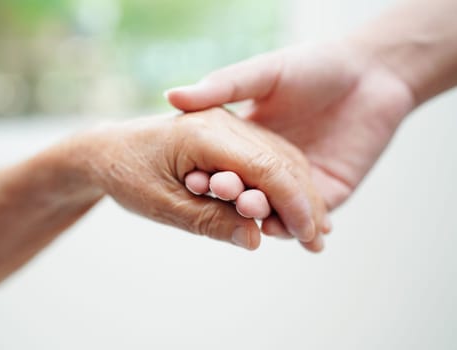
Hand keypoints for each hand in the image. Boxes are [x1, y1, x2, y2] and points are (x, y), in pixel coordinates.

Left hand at [70, 108, 327, 250]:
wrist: (107, 150)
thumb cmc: (127, 175)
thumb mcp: (160, 205)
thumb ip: (208, 221)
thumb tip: (255, 239)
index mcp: (204, 133)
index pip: (265, 168)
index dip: (292, 204)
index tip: (309, 237)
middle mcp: (222, 121)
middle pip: (279, 161)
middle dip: (303, 201)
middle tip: (318, 240)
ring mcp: (227, 123)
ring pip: (278, 156)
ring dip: (298, 192)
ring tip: (312, 229)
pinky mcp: (228, 133)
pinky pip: (265, 155)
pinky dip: (282, 182)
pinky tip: (291, 207)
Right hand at [166, 41, 416, 209]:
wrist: (376, 72)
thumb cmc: (316, 63)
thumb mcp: (263, 72)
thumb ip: (222, 85)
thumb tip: (171, 96)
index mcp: (250, 138)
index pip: (224, 164)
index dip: (209, 173)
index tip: (192, 178)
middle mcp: (271, 164)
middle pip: (248, 190)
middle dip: (234, 197)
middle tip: (223, 197)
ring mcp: (299, 180)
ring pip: (274, 209)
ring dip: (260, 217)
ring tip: (249, 218)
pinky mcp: (328, 192)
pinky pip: (306, 217)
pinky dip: (291, 226)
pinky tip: (278, 230)